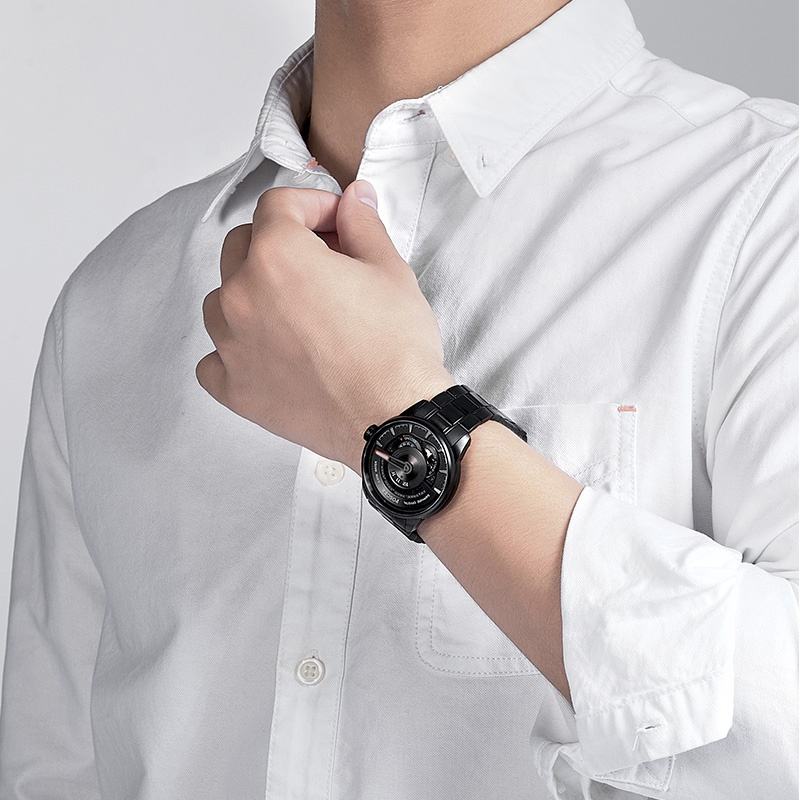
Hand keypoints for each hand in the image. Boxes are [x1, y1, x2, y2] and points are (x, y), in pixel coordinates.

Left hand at [196, 180, 454, 473]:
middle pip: (243, 245)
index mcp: (278, 255)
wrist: (394, 419)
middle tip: (320, 263)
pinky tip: (269, 353)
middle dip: (280, 243)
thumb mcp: (390, 271)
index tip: (336, 222)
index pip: (279, 205)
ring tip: (294, 311)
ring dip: (253, 293)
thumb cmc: (396, 347)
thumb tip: (353, 198)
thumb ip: (362, 225)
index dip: (313, 205)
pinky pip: (215, 357)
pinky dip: (236, 348)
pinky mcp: (233, 388)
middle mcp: (241, 295)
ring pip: (223, 299)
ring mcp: (231, 344)